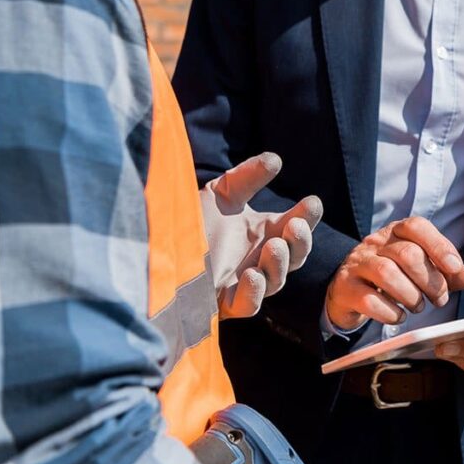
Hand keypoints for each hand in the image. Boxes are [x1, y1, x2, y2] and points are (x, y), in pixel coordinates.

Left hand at [200, 153, 322, 318]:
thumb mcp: (220, 194)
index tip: (312, 202)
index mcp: (262, 234)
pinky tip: (253, 274)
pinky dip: (254, 292)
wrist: (152, 248)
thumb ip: (247, 177)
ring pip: (275, 281)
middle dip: (300, 242)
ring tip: (275, 245)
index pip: (294, 227)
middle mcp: (258, 259)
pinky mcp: (222, 304)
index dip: (306, 216)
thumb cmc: (189, 222)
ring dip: (279, 263)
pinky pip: (247, 305)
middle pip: (294, 257)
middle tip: (297, 224)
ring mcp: (243, 283)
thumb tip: (276, 159)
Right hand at [326, 217, 463, 329]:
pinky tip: (399, 316)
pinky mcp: (345, 288)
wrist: (349, 289)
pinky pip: (368, 299)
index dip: (439, 245)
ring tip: (418, 307)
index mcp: (396, 231)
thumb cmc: (394, 277)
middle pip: (406, 253)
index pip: (417, 227)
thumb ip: (448, 273)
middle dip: (430, 280)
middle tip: (440, 299)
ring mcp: (357, 264)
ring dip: (411, 295)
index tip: (455, 267)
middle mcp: (375, 243)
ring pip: (386, 273)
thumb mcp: (422, 270)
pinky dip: (390, 312)